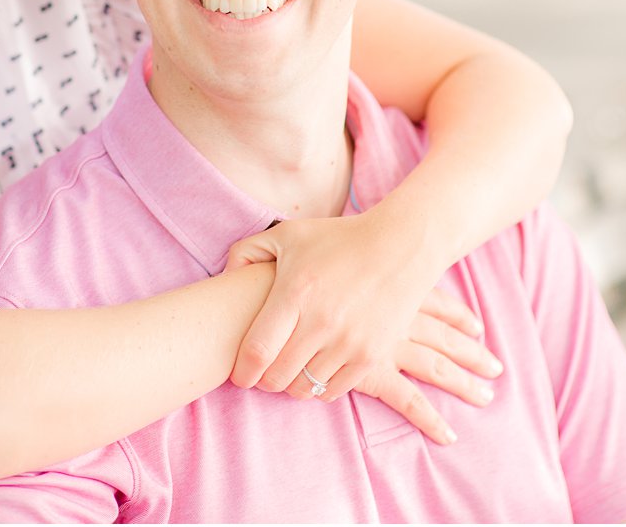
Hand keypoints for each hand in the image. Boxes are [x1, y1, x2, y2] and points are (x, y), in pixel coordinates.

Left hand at [224, 212, 502, 443]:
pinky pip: (333, 391)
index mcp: (294, 293)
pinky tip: (315, 371)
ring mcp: (349, 341)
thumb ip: (247, 251)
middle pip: (277, 377)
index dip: (241, 372)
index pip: (256, 351)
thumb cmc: (338, 239)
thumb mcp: (288, 234)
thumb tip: (224, 277)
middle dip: (263, 381)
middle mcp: (321, 321)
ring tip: (289, 371)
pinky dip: (320, 387)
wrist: (401, 246)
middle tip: (263, 373)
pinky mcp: (372, 354)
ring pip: (305, 388)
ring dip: (292, 385)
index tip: (239, 376)